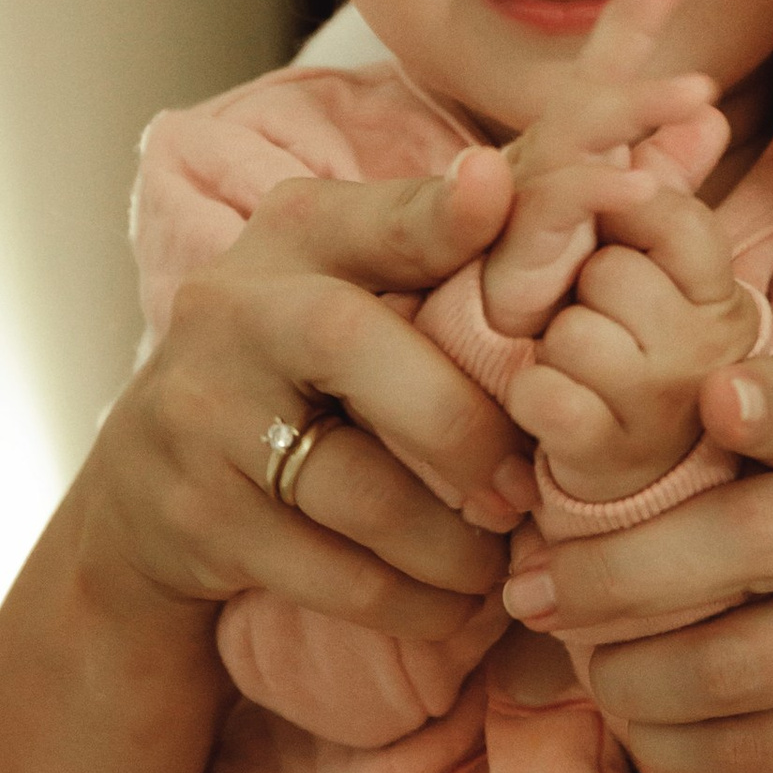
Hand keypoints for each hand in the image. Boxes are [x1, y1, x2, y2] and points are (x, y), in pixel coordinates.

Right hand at [83, 147, 527, 645]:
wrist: (152, 489)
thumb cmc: (307, 373)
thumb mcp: (358, 289)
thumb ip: (456, 246)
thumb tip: (620, 170)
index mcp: (298, 235)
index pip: (376, 216)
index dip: (438, 208)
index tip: (496, 190)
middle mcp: (236, 307)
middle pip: (356, 345)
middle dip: (463, 429)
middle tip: (524, 492)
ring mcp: (203, 413)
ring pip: (359, 486)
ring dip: (452, 541)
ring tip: (496, 560)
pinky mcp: (197, 516)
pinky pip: (335, 573)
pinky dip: (414, 600)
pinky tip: (451, 602)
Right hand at [480, 0, 726, 337]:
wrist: (482, 388)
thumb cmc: (553, 309)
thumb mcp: (624, 233)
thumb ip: (664, 177)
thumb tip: (715, 121)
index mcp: (562, 160)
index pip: (599, 78)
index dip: (630, 20)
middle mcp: (529, 171)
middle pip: (580, 89)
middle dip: (626, 34)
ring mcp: (509, 209)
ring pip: (568, 139)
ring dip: (631, 109)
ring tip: (699, 91)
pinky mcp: (502, 259)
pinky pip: (549, 210)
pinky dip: (596, 192)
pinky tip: (642, 183)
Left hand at [504, 184, 760, 502]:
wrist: (626, 489)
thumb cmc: (633, 362)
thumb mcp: (659, 278)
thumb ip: (670, 194)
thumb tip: (706, 111)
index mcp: (722, 298)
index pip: (678, 216)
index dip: (626, 212)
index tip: (611, 236)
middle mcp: (708, 352)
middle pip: (614, 272)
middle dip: (584, 290)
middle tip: (596, 327)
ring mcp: (662, 410)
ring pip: (575, 334)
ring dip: (555, 348)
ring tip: (578, 372)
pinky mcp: (609, 460)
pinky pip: (545, 394)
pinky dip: (532, 397)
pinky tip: (552, 410)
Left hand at [504, 350, 772, 772]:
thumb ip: (768, 436)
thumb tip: (591, 433)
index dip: (771, 404)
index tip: (719, 402)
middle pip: (734, 549)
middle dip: (607, 577)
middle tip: (530, 592)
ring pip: (730, 665)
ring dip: (629, 675)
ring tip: (590, 664)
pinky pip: (750, 745)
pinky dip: (674, 738)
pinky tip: (644, 718)